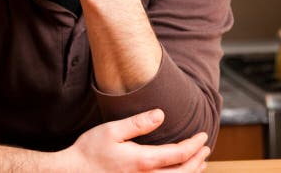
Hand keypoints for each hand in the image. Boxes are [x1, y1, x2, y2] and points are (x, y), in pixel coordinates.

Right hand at [57, 109, 209, 172]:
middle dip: (198, 159)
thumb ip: (138, 123)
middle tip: (205, 147)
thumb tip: (161, 114)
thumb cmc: (90, 151)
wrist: (74, 172)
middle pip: (184, 172)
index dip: (194, 145)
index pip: (179, 154)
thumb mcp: (112, 130)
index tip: (203, 135)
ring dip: (192, 172)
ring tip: (199, 162)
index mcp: (143, 161)